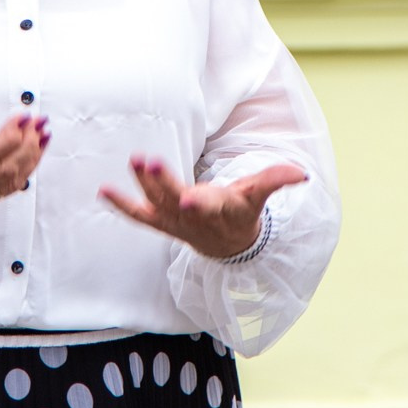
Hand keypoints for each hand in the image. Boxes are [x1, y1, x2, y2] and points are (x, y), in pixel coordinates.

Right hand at [0, 103, 45, 230]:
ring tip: (43, 135)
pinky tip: (34, 156)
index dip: (10, 136)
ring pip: (14, 179)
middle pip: (8, 166)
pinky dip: (27, 171)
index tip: (22, 118)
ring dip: (32, 156)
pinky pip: (10, 188)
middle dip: (28, 143)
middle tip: (38, 122)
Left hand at [100, 155, 307, 259]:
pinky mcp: (160, 221)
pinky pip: (138, 215)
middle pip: (175, 200)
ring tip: (134, 161)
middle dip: (162, 183)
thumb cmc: (242, 212)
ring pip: (156, 203)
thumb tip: (303, 175)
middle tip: (149, 162)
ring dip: (142, 184)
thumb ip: (277, 180)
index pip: (209, 206)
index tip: (187, 198)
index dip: (198, 203)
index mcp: (219, 209)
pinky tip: (103, 191)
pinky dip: (121, 205)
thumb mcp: (258, 196)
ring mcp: (174, 221)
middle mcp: (193, 217)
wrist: (228, 246)